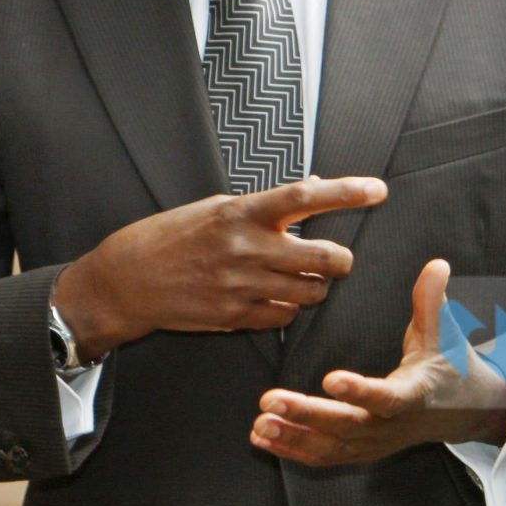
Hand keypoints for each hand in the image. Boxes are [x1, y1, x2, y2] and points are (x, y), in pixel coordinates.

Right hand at [52, 175, 385, 355]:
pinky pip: (285, 317)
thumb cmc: (171, 236)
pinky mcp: (236, 318)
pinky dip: (288, 309)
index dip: (348, 193)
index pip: (307, 197)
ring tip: (299, 277)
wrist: (127, 281)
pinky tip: (273, 298)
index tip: (378, 190)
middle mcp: (248, 249)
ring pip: (312, 293)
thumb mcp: (216, 207)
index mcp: (242, 212)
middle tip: (335, 257)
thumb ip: (265, 205)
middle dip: (340, 259)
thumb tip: (313, 188)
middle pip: (326, 258)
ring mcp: (243, 288)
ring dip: (315, 286)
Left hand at [250, 258, 505, 467]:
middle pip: (345, 426)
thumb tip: (436, 264)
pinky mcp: (359, 452)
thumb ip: (432, 302)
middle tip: (270, 401)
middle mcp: (390, 426)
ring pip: (329, 447)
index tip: (330, 379)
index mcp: (412, 396)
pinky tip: (261, 437)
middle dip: (306, 415)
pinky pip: (322, 457)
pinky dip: (291, 449)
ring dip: (292, 436)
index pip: (385, 397)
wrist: (461, 413)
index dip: (359, 390)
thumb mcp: (444, 335)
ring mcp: (373, 443)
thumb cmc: (448, 368)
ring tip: (260, 421)